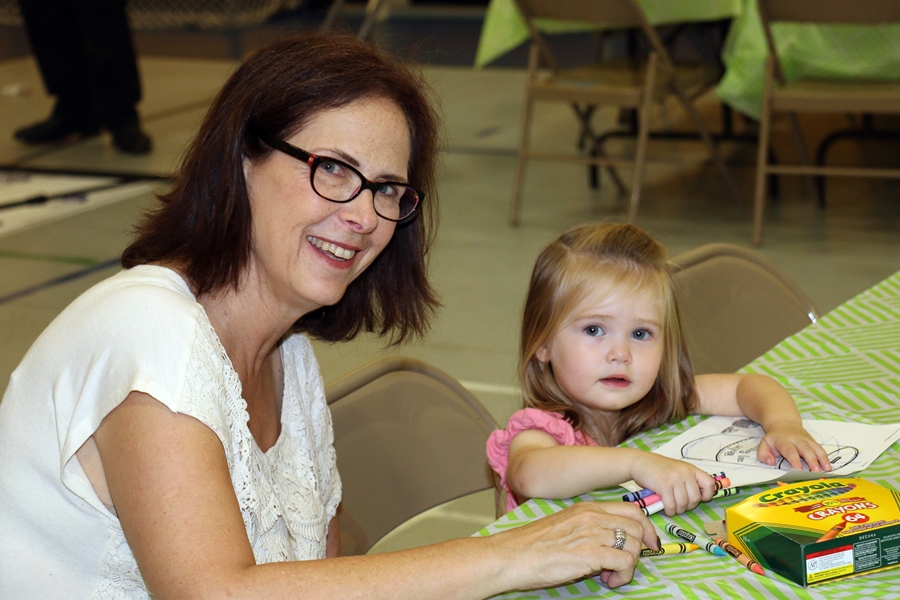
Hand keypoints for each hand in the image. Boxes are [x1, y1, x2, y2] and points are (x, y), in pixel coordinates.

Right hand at [499, 501, 657, 590]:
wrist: (512, 556)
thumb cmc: (533, 546)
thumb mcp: (564, 526)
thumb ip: (588, 528)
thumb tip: (608, 543)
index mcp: (586, 508)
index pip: (631, 509)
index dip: (646, 527)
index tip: (648, 543)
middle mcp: (592, 517)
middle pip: (638, 527)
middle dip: (640, 549)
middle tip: (625, 566)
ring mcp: (592, 533)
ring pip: (634, 545)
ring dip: (629, 565)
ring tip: (611, 575)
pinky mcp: (590, 553)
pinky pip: (625, 562)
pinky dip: (622, 575)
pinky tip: (606, 580)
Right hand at [630, 454, 716, 515]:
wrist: (639, 462)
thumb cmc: (657, 468)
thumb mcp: (677, 469)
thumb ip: (687, 479)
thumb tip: (698, 497)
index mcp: (690, 468)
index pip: (709, 484)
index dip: (707, 495)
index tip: (700, 499)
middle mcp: (684, 473)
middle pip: (695, 498)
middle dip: (688, 506)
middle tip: (680, 505)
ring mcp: (674, 479)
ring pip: (683, 504)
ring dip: (678, 510)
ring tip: (672, 508)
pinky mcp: (664, 486)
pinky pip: (671, 505)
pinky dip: (669, 511)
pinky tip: (666, 509)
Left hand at [758, 422, 831, 471]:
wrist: (783, 423)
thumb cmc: (774, 438)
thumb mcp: (764, 443)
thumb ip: (763, 454)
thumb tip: (770, 462)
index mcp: (784, 441)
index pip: (789, 450)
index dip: (794, 460)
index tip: (798, 470)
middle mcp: (797, 439)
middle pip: (806, 449)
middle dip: (811, 460)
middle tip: (815, 472)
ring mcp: (807, 440)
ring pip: (816, 448)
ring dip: (822, 459)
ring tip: (826, 470)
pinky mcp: (813, 442)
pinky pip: (820, 449)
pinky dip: (825, 458)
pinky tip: (828, 467)